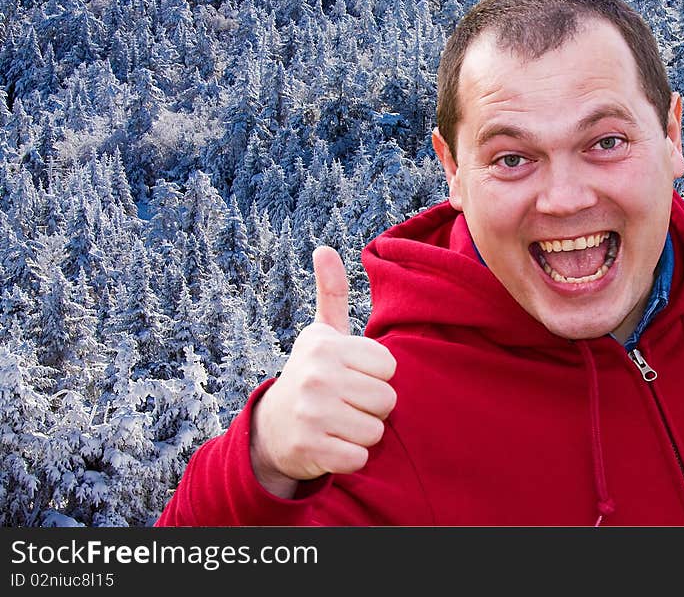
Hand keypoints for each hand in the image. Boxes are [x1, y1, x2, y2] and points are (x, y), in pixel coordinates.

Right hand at [250, 246, 396, 497]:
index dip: (376, 375)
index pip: (389, 366)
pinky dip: (352, 456)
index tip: (353, 376)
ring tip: (340, 422)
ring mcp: (312, 413)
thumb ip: (332, 293)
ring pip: (376, 430)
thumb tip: (324, 248)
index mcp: (326, 346)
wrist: (273, 427)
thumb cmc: (312, 374)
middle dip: (373, 406)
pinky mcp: (311, 448)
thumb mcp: (322, 333)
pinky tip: (333, 443)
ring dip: (363, 432)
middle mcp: (317, 376)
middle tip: (347, 402)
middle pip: (387, 399)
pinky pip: (359, 457)